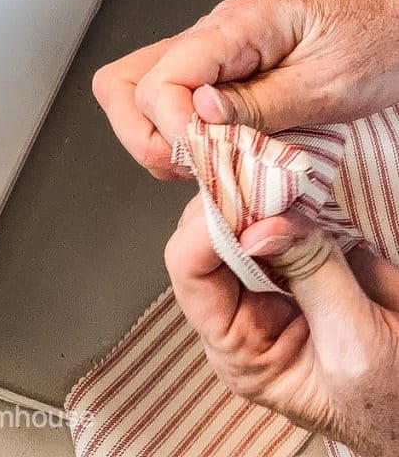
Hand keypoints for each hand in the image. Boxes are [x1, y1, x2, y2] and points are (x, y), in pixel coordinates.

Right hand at [93, 0, 398, 172]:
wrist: (396, 19)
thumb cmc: (376, 40)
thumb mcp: (329, 83)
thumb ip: (260, 103)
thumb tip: (198, 118)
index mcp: (237, 27)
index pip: (161, 77)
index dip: (173, 129)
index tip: (206, 160)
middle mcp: (212, 36)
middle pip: (124, 84)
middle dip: (148, 138)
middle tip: (196, 167)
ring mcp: (211, 54)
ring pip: (138, 95)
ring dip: (160, 141)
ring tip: (209, 165)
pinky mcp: (220, 72)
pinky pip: (173, 103)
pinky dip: (183, 139)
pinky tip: (220, 155)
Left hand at [165, 198, 398, 455]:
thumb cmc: (389, 399)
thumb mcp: (354, 346)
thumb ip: (313, 276)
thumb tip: (264, 223)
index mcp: (238, 345)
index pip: (192, 272)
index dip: (208, 229)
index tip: (242, 200)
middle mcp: (244, 307)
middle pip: (205, 235)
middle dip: (231, 199)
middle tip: (264, 174)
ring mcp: (274, 278)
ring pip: (238, 217)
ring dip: (257, 189)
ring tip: (281, 172)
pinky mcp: (305, 256)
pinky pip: (280, 215)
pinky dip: (287, 193)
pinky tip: (301, 182)